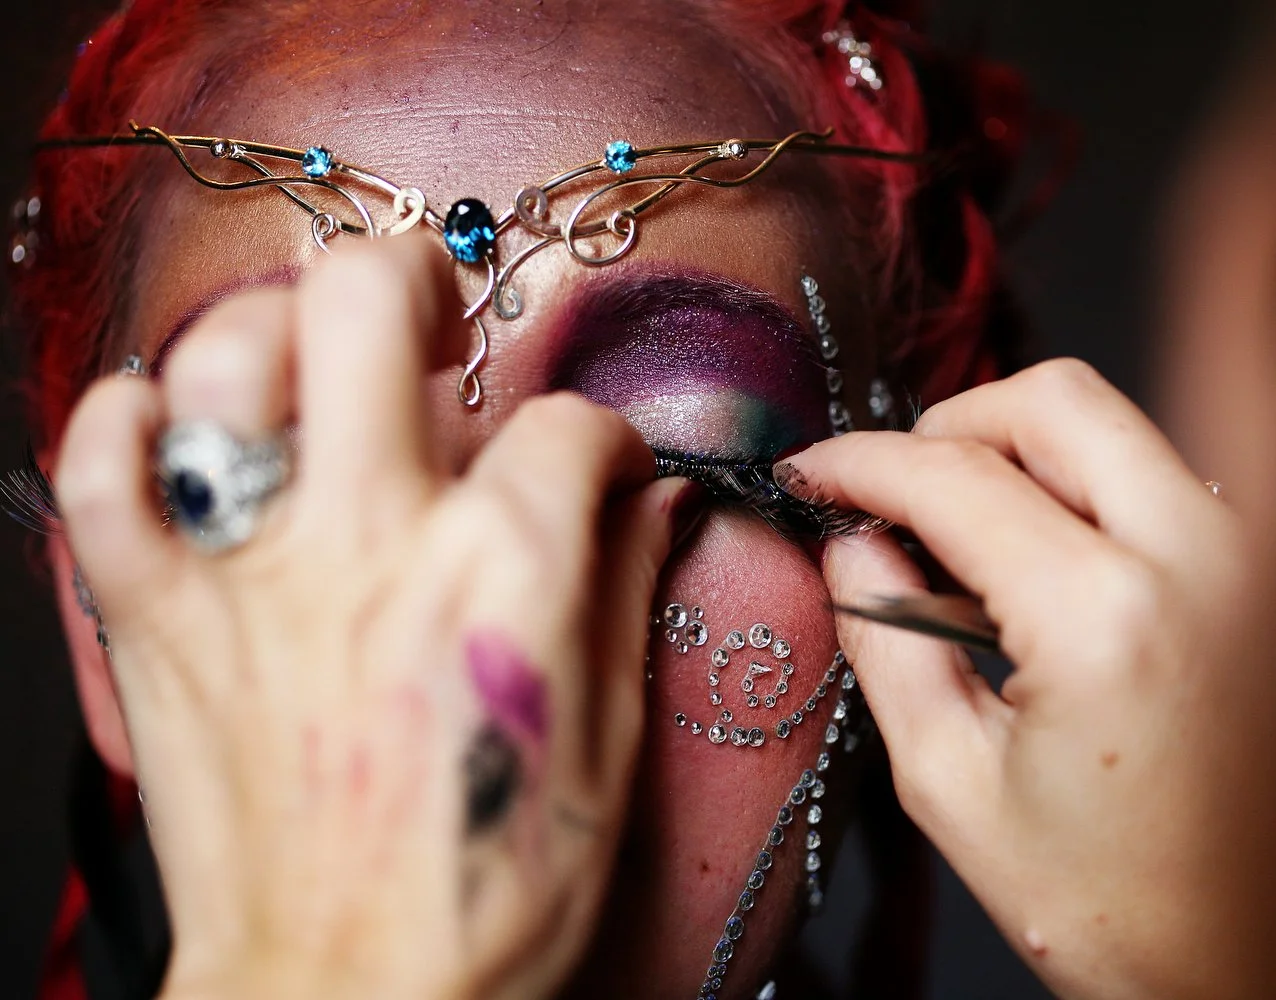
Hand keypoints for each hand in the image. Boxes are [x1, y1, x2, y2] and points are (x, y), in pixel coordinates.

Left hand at [54, 235, 696, 999]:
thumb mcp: (608, 752)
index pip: (568, 425)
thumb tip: (648, 504)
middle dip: (414, 279)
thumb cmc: (488, 899)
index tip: (598, 470)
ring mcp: (247, 571)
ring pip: (223, 356)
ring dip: (271, 332)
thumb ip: (623, 596)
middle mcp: (370, 540)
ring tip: (307, 363)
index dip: (600, 437)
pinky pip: (99, 471)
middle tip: (428, 315)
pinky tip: (176, 428)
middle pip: (369, 302)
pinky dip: (124, 424)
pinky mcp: (157, 622)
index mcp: (502, 570)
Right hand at [784, 359, 1248, 999]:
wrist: (1257, 970)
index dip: (859, 463)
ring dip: (1019, 459)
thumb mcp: (953, 788)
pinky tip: (1033, 574)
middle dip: (950, 429)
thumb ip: (885, 644)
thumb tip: (848, 548)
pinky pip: (1156, 482)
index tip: (810, 473)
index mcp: (1107, 615)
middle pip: (1053, 400)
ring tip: (957, 550)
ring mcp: (1251, 560)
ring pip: (1114, 430)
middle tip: (889, 495)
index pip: (955, 475)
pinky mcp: (1268, 579)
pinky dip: (1079, 494)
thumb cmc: (1115, 908)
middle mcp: (1200, 557)